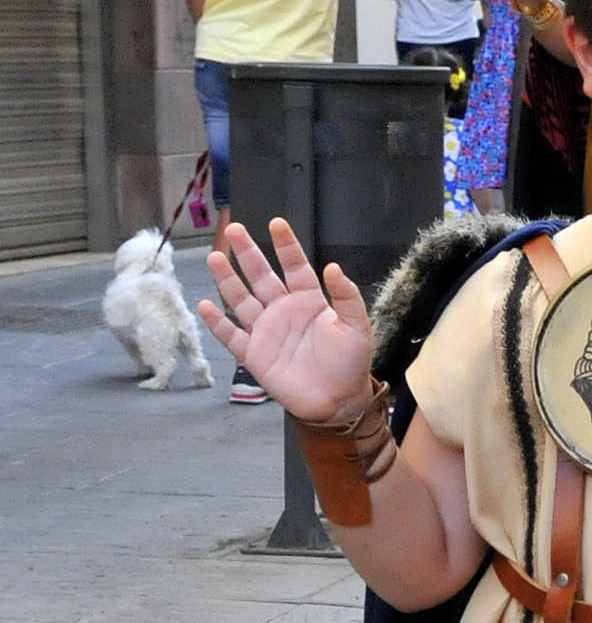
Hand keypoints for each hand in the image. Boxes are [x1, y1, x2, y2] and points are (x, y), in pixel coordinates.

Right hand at [196, 219, 374, 423]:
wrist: (338, 400)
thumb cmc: (350, 363)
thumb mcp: (356, 327)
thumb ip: (346, 297)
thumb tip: (333, 267)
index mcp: (310, 301)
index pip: (295, 267)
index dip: (286, 246)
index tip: (276, 223)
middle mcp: (284, 310)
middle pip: (262, 276)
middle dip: (248, 254)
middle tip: (234, 230)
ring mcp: (266, 331)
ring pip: (241, 299)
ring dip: (228, 279)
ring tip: (215, 257)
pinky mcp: (253, 353)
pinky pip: (231, 335)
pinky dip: (217, 322)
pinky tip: (204, 304)